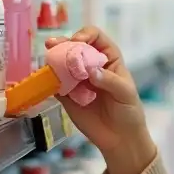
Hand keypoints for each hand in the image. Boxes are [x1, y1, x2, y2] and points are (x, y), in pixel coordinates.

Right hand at [45, 27, 155, 173]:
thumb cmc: (129, 111)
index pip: (95, 37)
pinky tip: (44, 79)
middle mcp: (90, 65)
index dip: (85, 35)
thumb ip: (110, 81)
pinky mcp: (66, 95)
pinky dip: (48, 80)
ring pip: (61, 63)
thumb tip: (91, 72)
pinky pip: (54, 84)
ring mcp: (76, 79)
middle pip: (73, 47)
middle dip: (63, 43)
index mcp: (108, 58)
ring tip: (46, 61)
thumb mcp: (126, 93)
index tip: (78, 41)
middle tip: (52, 45)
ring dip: (52, 59)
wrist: (120, 138)